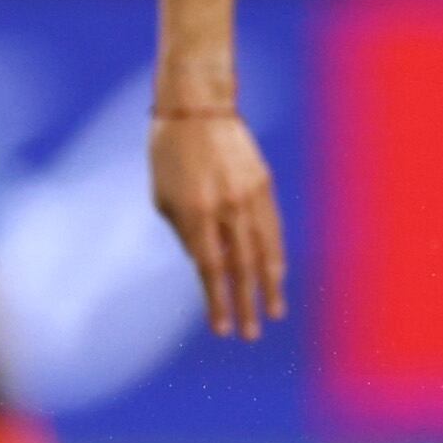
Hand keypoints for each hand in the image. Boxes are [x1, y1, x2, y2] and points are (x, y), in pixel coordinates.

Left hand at [149, 104, 285, 340]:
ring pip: (264, 250)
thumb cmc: (169, 153)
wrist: (197, 107)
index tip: (222, 329)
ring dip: (269, 286)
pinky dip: (276, 253)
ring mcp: (249, 196)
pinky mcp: (264, 184)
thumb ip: (185, 234)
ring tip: (274, 312)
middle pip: (241, 267)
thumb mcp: (164, 197)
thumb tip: (206, 265)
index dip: (217, 302)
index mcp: (195, 213)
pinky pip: (272, 227)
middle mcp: (225, 208)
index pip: (210, 270)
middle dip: (245, 304)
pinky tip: (278, 274)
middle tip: (251, 335)